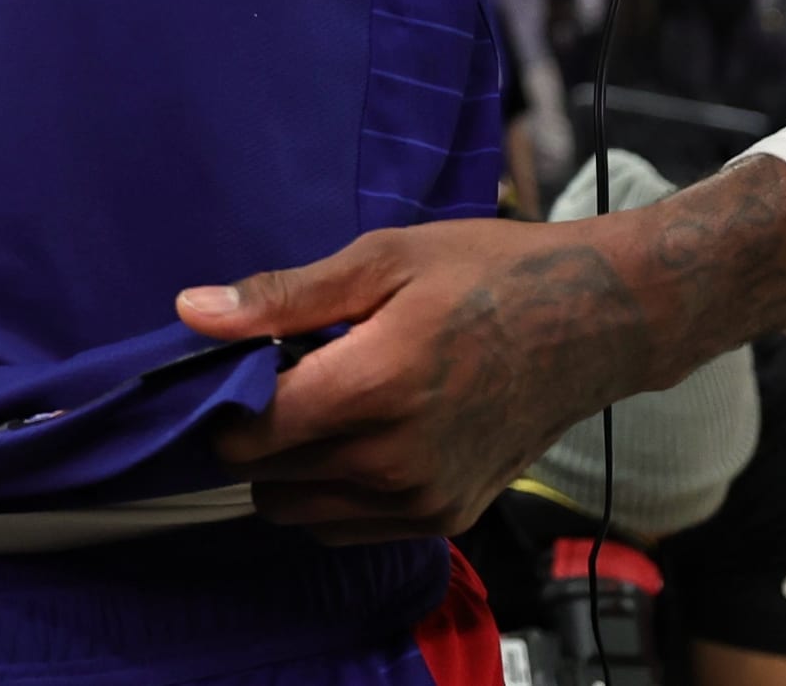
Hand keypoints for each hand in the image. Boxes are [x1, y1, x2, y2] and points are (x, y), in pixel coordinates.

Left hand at [176, 217, 654, 542]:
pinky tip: (357, 431)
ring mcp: (424, 502)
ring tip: (323, 400)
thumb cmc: (487, 274)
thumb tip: (192, 312)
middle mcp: (396, 462)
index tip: (238, 363)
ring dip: (290, 466)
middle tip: (285, 373)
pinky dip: (331, 491)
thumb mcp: (383, 258)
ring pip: (300, 511)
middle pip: (267, 477)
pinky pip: (347, 527)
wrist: (593, 322)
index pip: (250, 434)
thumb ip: (282, 297)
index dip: (226, 400)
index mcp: (375, 387)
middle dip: (256, 430)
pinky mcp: (445, 519)